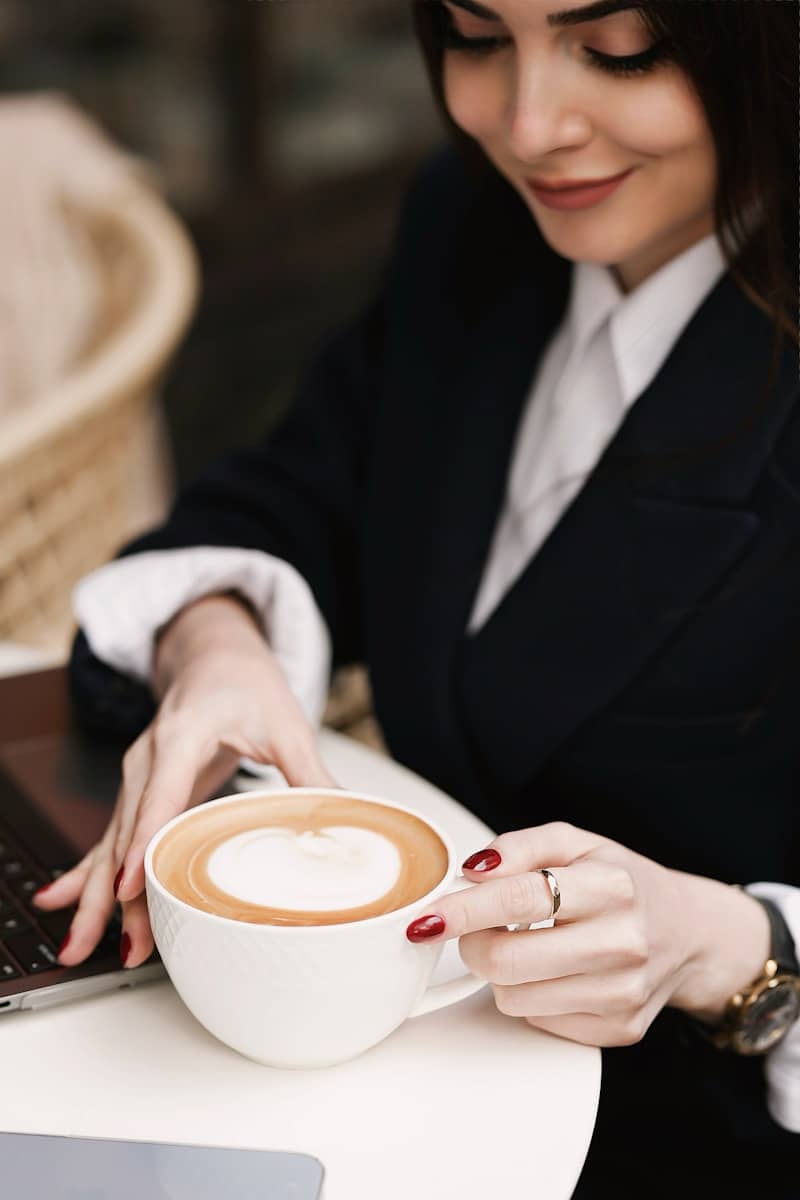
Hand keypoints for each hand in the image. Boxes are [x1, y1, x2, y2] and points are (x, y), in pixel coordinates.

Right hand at [33, 594, 335, 969]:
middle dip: (119, 893)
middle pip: (127, 832)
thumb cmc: (245, 682)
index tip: (132, 884)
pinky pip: (109, 839)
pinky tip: (65, 907)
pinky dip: (89, 875)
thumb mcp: (285, 723)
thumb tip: (347, 817)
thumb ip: (311, 773)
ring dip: (99, 898)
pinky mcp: (137, 791)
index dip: (145, 841)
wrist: (215, 656)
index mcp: (182, 735)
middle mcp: (147, 758)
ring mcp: (135, 776)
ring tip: (89, 949)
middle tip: (123, 945)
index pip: (160, 794)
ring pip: (111, 843)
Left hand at [405, 822, 770, 1045]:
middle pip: (508, 960)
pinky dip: (531, 996)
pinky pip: (539, 1021)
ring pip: (514, 998)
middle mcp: (623, 941)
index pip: (521, 898)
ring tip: (527, 945)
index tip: (429, 918)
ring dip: (502, 972)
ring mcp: (623, 992)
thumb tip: (471, 871)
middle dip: (473, 944)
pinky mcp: (620, 1030)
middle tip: (475, 928)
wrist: (688, 933)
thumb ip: (519, 847)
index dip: (465, 909)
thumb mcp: (576, 843)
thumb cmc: (621, 881)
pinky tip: (554, 972)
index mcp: (611, 885)